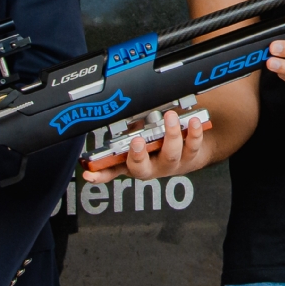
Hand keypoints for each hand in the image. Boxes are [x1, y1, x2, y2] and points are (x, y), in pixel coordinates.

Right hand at [81, 109, 208, 183]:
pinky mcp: (190, 157)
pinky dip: (194, 134)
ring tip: (170, 117)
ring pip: (170, 154)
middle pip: (141, 168)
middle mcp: (151, 166)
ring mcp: (170, 164)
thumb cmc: (160, 141)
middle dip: (137, 155)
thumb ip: (131, 126)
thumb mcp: (140, 133)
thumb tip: (123, 110)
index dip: (99, 175)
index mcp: (133, 162)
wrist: (190, 151)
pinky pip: (193, 147)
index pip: (111, 171)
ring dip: (170, 135)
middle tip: (136, 141)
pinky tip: (192, 122)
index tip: (91, 172)